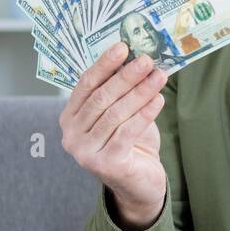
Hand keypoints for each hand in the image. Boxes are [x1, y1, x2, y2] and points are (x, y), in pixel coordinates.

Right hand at [59, 41, 168, 230]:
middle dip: (126, 76)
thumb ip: (120, 92)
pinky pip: (127, 132)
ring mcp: (86, 152)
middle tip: (147, 60)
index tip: (123, 47)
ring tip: (159, 76)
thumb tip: (137, 57)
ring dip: (140, 92)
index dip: (104, 65)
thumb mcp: (121, 115)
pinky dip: (145, 113)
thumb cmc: (129, 143)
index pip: (85, 85)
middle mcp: (71, 135)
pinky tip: (159, 99)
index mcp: (69, 118)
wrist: (138, 183)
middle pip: (101, 98)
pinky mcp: (106, 164)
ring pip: (115, 114)